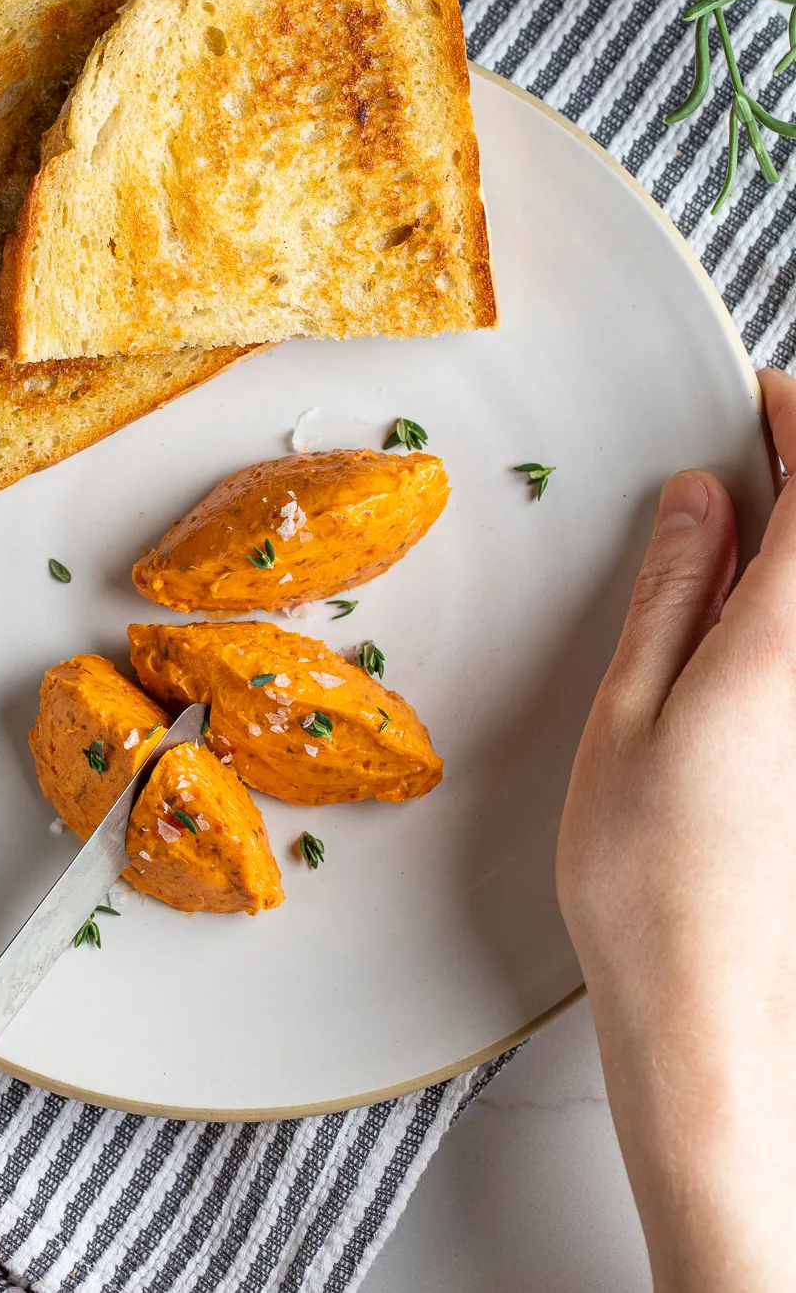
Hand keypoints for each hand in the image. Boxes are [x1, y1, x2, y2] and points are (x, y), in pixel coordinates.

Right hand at [557, 367, 795, 1292]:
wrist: (708, 1008)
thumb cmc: (648, 875)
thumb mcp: (631, 712)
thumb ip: (673, 594)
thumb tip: (700, 502)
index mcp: (788, 648)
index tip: (760, 403)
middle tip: (748, 465)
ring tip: (739, 543)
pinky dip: (794, 606)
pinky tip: (748, 627)